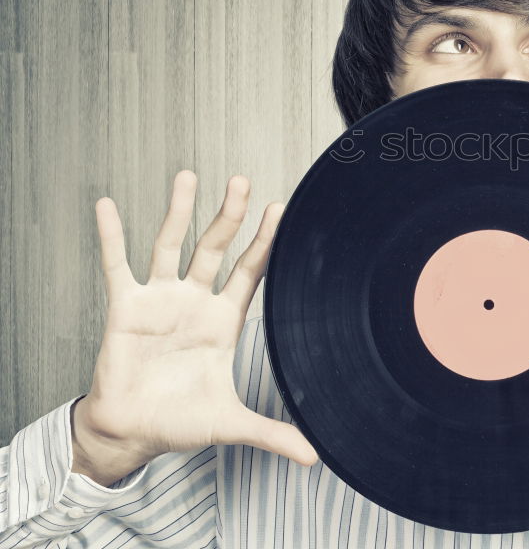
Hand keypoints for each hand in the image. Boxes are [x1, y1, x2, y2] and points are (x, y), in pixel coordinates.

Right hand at [76, 170, 318, 478]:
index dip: (265, 242)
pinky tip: (108, 206)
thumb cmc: (180, 422)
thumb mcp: (231, 423)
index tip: (280, 210)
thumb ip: (272, 433)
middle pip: (216, 247)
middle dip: (229, 215)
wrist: (133, 432)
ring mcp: (160, 300)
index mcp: (223, 320)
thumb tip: (316, 456)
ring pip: (172, 244)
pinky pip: (116, 264)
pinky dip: (112, 235)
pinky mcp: (125, 307)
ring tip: (188, 176)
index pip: (251, 271)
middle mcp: (195, 301)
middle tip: (242, 181)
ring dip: (178, 211)